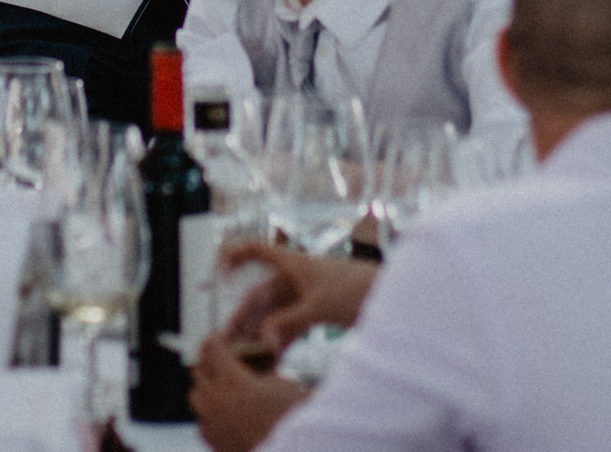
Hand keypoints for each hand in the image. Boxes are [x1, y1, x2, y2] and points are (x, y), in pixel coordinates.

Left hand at [190, 335, 311, 451]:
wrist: (292, 450)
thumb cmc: (293, 419)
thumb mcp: (284, 384)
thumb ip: (262, 371)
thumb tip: (253, 369)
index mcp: (232, 381)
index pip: (212, 348)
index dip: (216, 339)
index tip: (220, 338)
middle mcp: (215, 400)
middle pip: (198, 371)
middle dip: (209, 362)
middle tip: (220, 361)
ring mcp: (211, 423)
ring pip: (196, 396)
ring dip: (205, 387)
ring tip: (220, 387)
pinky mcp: (213, 442)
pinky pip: (202, 421)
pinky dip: (209, 413)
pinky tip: (224, 413)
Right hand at [218, 240, 377, 351]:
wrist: (391, 297)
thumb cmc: (358, 290)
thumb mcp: (320, 306)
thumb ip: (289, 323)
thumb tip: (264, 341)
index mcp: (294, 264)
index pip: (257, 251)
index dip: (236, 255)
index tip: (219, 266)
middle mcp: (295, 278)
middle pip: (261, 295)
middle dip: (243, 318)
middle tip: (227, 342)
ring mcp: (305, 296)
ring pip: (274, 314)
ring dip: (261, 334)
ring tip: (247, 356)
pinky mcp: (317, 312)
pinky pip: (290, 326)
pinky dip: (281, 340)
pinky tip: (273, 359)